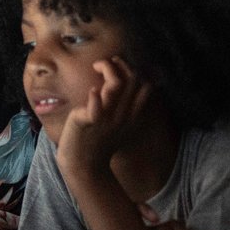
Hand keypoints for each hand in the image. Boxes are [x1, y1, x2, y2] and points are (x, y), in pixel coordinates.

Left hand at [56, 56, 150, 171]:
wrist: (83, 165)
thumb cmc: (98, 142)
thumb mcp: (120, 125)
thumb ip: (128, 108)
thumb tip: (132, 86)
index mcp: (133, 116)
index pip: (147, 86)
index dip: (136, 70)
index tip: (120, 68)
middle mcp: (123, 115)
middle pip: (133, 80)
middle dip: (121, 64)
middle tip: (107, 64)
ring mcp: (107, 118)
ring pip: (117, 84)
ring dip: (107, 68)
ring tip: (97, 67)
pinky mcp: (89, 121)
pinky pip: (96, 106)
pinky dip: (94, 96)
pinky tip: (92, 92)